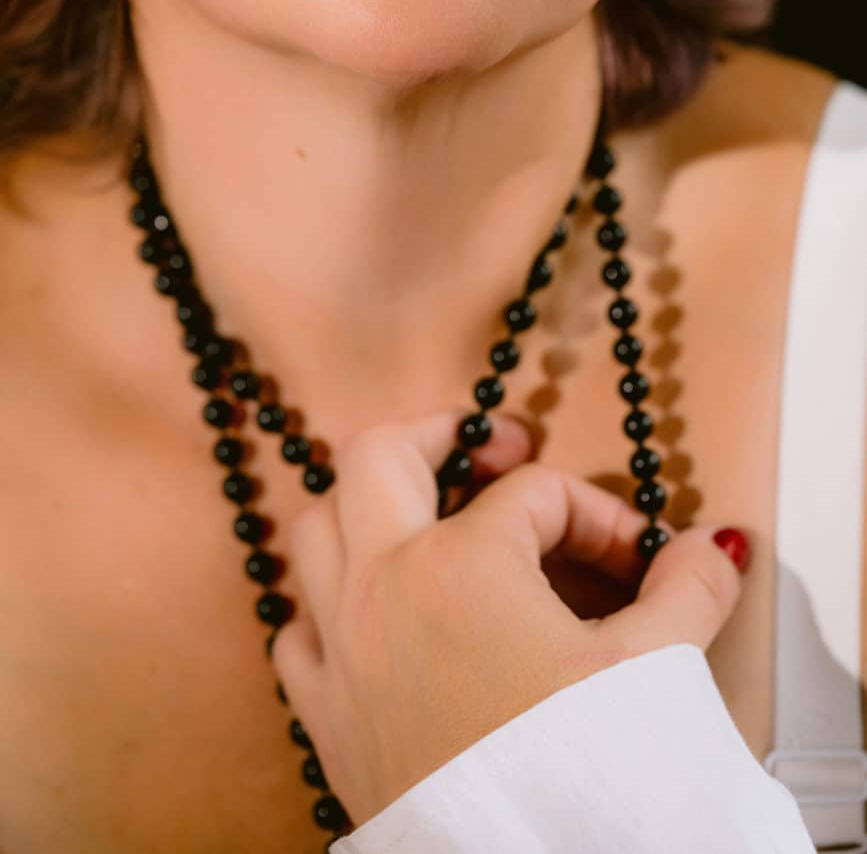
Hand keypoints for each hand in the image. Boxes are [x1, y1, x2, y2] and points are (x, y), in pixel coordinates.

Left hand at [272, 409, 749, 826]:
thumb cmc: (578, 774)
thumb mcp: (655, 670)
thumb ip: (688, 590)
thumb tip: (712, 550)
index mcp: (462, 563)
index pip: (536, 495)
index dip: (599, 516)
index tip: (637, 560)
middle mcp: (384, 586)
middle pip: (378, 455)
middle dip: (437, 433)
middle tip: (490, 450)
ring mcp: (343, 645)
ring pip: (316, 527)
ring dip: (365, 506)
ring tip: (420, 512)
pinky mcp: (325, 712)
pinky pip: (299, 626)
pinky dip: (327, 605)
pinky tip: (372, 617)